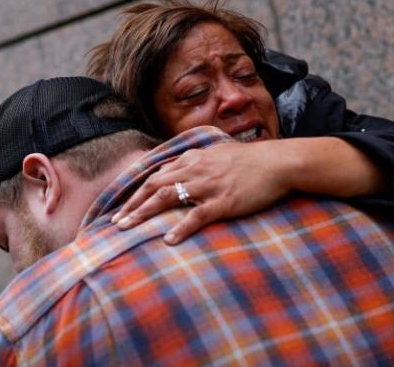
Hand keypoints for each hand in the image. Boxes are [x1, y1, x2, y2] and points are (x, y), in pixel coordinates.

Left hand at [111, 141, 293, 243]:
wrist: (277, 162)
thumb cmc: (248, 160)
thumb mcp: (216, 154)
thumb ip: (195, 161)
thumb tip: (176, 169)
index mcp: (192, 159)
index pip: (156, 175)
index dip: (136, 191)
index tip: (122, 207)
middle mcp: (195, 170)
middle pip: (154, 186)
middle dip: (132, 204)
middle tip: (116, 222)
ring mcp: (208, 186)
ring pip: (167, 198)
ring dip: (144, 213)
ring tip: (128, 228)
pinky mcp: (223, 202)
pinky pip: (197, 216)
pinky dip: (181, 228)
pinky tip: (168, 240)